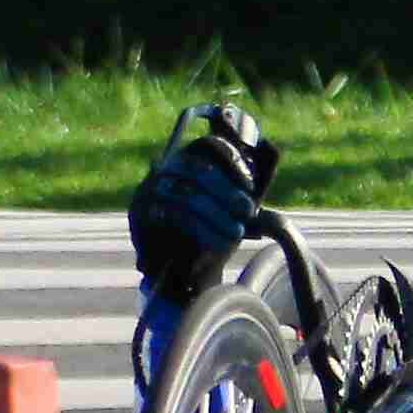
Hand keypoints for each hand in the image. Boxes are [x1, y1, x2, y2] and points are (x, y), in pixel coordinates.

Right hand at [128, 126, 264, 303]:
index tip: (250, 184)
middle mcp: (166, 169)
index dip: (232, 160)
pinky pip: (173, 219)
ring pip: (186, 195)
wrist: (191, 268)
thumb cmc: (219, 227)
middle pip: (196, 169)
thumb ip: (257, 173)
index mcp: (191, 157)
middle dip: (226, 191)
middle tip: (248, 210)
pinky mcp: (142, 216)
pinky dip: (202, 231)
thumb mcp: (242, 200)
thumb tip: (271, 144)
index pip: (208, 145)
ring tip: (238, 232)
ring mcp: (150, 191)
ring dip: (217, 215)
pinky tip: (221, 244)